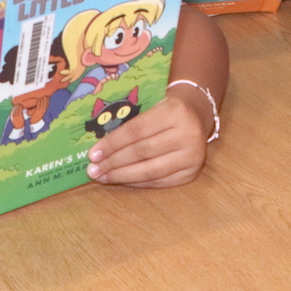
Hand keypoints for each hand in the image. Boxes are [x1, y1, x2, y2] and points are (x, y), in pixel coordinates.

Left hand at [88, 92, 213, 187]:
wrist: (197, 116)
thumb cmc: (165, 111)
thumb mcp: (151, 107)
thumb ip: (129, 125)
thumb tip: (99, 150)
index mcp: (175, 112)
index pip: (137, 130)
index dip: (113, 143)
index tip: (93, 154)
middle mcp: (188, 134)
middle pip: (142, 152)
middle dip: (114, 162)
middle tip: (93, 170)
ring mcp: (193, 155)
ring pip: (150, 170)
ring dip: (122, 176)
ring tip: (103, 177)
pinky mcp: (192, 172)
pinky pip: (159, 181)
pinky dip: (137, 182)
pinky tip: (122, 180)